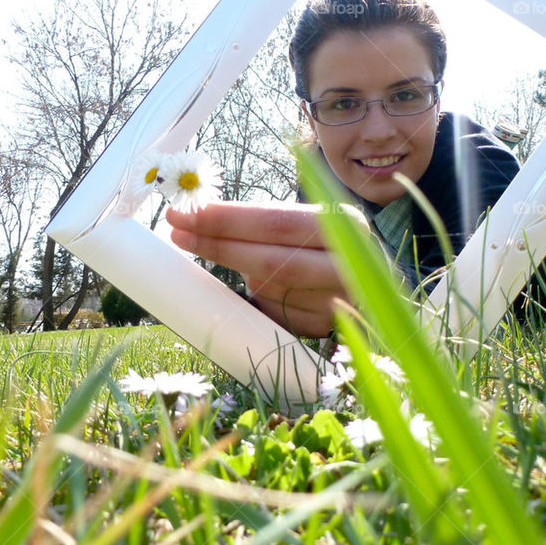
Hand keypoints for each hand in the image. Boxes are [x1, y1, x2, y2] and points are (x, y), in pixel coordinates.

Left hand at [166, 201, 365, 337]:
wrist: (368, 287)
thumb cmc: (320, 246)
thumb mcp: (305, 224)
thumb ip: (265, 223)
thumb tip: (195, 219)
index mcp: (343, 224)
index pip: (276, 221)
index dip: (226, 219)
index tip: (183, 213)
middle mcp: (348, 264)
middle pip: (271, 260)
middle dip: (218, 247)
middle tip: (178, 233)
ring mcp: (339, 303)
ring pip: (270, 290)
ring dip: (244, 277)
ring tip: (240, 261)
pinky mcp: (326, 331)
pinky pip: (275, 316)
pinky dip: (260, 302)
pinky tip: (263, 291)